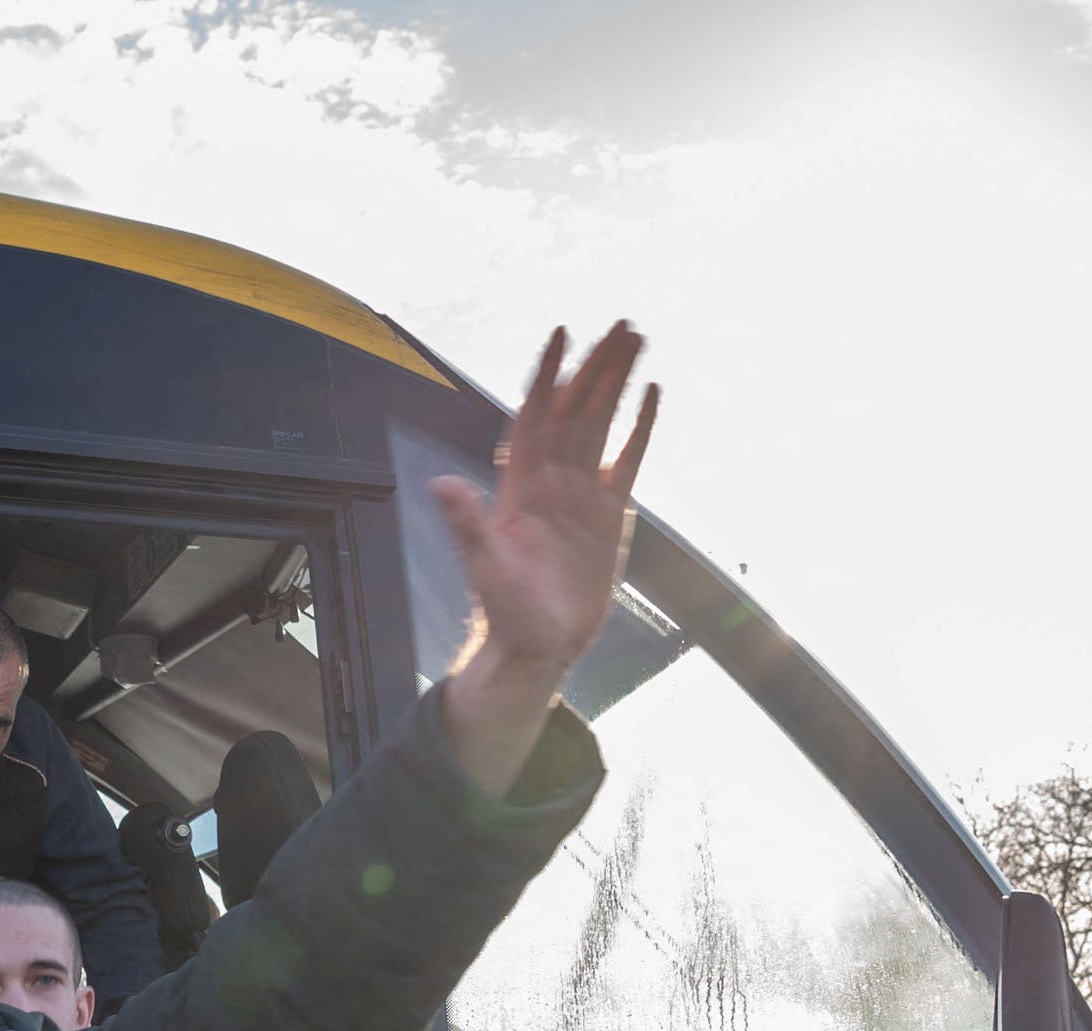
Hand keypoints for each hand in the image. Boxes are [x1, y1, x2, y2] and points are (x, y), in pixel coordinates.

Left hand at [433, 323, 658, 795]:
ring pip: (602, 423)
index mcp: (519, 485)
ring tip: (637, 340)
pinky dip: (639, 427)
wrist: (538, 647)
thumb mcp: (484, 569)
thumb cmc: (506, 614)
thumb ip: (466, 524)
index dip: (547, 374)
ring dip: (617, 382)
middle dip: (596, 365)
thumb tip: (440, 485)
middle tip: (622, 323)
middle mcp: (550, 479)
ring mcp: (581, 494)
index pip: (535, 414)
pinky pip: (626, 460)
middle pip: (577, 407)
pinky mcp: (608, 514)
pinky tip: (651, 395)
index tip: (561, 332)